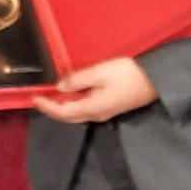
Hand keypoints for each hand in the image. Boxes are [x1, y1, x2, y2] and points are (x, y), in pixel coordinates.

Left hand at [31, 57, 157, 123]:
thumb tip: (60, 87)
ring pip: (77, 114)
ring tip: (51, 96)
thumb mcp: (101, 72)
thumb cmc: (128, 74)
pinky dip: (73, 104)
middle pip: (69, 117)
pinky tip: (70, 94)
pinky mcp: (110, 107)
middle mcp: (97, 115)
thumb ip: (78, 80)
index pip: (63, 112)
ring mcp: (105, 113)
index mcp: (92, 108)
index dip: (47, 106)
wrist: (156, 80)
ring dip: (62, 107)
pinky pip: (86, 109)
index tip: (34, 97)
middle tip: (39, 98)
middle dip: (52, 109)